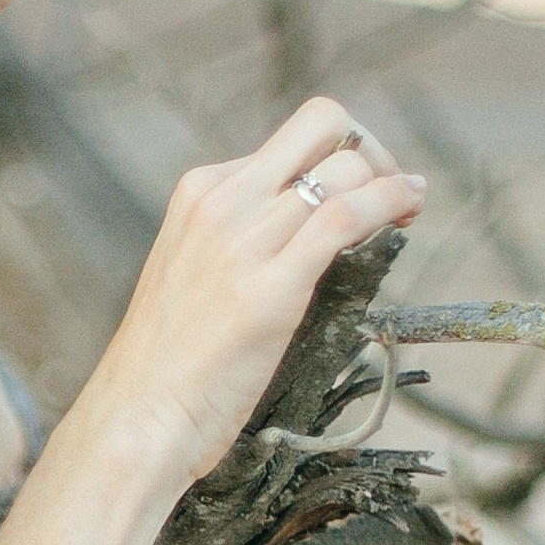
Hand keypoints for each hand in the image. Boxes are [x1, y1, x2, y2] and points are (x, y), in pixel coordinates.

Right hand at [82, 96, 425, 486]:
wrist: (136, 418)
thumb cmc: (168, 364)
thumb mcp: (194, 273)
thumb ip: (240, 240)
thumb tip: (304, 232)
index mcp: (199, 192)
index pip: (292, 139)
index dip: (342, 153)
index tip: (364, 187)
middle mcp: (222, 202)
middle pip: (324, 125)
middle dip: (373, 151)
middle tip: (392, 192)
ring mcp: (244, 242)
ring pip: (345, 169)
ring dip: (392, 182)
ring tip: (408, 209)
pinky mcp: (270, 289)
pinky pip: (347, 217)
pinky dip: (391, 203)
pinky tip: (407, 212)